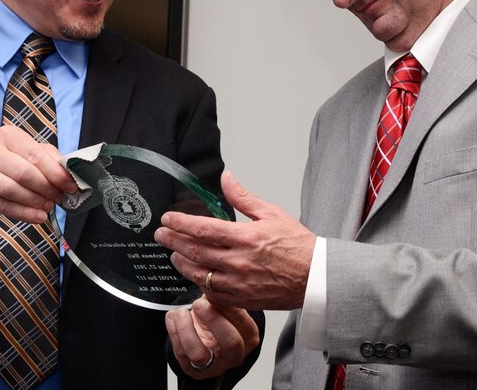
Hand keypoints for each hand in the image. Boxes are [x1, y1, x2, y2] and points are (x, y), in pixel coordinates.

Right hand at [0, 124, 76, 225]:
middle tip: (59, 197)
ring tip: (49, 206)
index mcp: (9, 136)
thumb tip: (69, 174)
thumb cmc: (11, 160)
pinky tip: (38, 217)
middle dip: (46, 188)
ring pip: (12, 190)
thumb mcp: (30, 151)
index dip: (55, 173)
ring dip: (35, 201)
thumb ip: (50, 158)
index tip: (70, 185)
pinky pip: (3, 206)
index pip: (36, 155)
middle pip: (24, 173)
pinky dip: (23, 214)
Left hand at [155, 171, 315, 309]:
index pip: (203, 229)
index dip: (180, 223)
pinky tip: (195, 276)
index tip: (168, 219)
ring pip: (200, 274)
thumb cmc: (298, 245)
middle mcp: (239, 261)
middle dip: (173, 241)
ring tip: (174, 254)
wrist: (316, 277)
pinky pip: (213, 293)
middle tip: (160, 235)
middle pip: (195, 251)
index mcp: (246, 237)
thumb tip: (226, 178)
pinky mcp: (243, 299)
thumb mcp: (271, 213)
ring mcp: (239, 283)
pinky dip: (200, 284)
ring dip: (182, 263)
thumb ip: (243, 197)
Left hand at [166, 296, 259, 378]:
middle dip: (213, 320)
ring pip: (199, 353)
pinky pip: (181, 354)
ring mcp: (214, 366)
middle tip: (199, 304)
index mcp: (248, 336)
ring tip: (180, 312)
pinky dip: (174, 332)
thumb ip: (221, 298)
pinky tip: (172, 317)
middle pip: (230, 342)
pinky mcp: (194, 371)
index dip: (227, 307)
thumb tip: (212, 283)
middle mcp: (235, 355)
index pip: (242, 324)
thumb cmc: (219, 319)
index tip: (213, 293)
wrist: (207, 338)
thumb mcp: (224, 307)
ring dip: (186, 329)